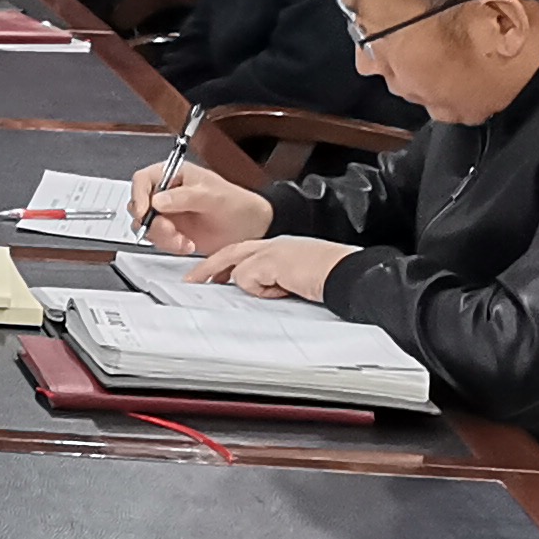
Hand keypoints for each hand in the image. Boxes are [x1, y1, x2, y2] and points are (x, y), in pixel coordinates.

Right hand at [134, 159, 271, 253]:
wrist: (250, 228)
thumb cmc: (236, 204)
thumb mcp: (212, 196)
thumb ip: (185, 196)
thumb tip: (158, 200)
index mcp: (173, 175)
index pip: (143, 179)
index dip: (139, 195)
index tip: (145, 212)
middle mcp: (165, 193)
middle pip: (139, 205)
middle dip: (152, 222)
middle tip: (170, 230)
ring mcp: (167, 214)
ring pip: (146, 226)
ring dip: (162, 237)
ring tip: (183, 241)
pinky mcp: (171, 232)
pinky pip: (157, 240)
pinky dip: (170, 245)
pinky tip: (187, 244)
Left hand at [193, 235, 355, 300]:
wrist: (347, 272)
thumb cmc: (331, 276)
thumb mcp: (297, 277)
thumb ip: (276, 280)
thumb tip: (263, 292)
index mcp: (279, 248)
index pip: (244, 253)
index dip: (225, 265)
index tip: (212, 277)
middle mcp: (272, 246)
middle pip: (231, 253)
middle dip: (208, 268)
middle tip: (191, 281)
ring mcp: (270, 251)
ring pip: (238, 267)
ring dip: (246, 284)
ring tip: (261, 290)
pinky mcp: (268, 261)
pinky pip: (249, 280)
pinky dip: (262, 290)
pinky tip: (283, 289)